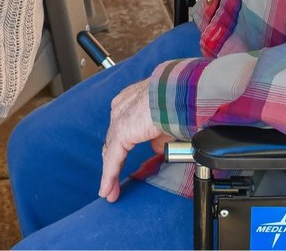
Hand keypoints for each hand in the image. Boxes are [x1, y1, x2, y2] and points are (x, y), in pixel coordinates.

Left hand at [99, 79, 169, 202]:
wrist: (178, 93)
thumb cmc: (178, 101)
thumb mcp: (167, 121)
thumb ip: (158, 135)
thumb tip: (156, 146)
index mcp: (132, 101)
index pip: (122, 129)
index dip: (120, 148)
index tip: (121, 163)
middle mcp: (122, 107)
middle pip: (113, 141)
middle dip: (112, 164)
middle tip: (112, 185)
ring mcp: (120, 118)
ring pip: (111, 151)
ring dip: (110, 174)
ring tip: (109, 193)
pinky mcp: (122, 131)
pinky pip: (112, 158)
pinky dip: (110, 175)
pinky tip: (107, 189)